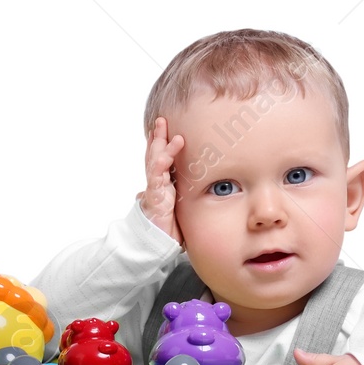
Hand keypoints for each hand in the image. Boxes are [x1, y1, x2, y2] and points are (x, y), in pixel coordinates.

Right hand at [135, 116, 185, 244]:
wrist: (157, 244)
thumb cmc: (169, 228)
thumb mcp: (183, 208)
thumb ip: (189, 197)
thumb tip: (210, 187)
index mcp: (163, 184)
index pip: (163, 159)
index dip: (164, 144)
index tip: (169, 129)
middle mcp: (157, 184)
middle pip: (155, 154)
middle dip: (158, 136)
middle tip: (162, 119)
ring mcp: (154, 189)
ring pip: (154, 161)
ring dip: (159, 143)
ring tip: (163, 126)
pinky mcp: (153, 197)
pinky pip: (155, 177)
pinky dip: (160, 164)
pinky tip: (165, 154)